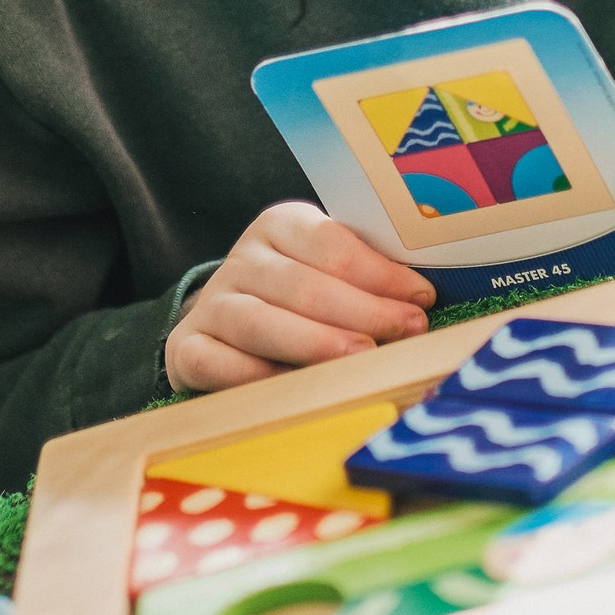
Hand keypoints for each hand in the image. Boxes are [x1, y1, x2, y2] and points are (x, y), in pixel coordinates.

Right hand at [165, 202, 435, 393]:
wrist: (225, 325)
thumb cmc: (300, 297)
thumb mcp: (331, 272)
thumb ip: (370, 276)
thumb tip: (427, 298)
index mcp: (280, 226)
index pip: (331, 244)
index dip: (378, 272)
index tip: (422, 297)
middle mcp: (242, 260)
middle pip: (301, 284)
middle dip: (361, 309)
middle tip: (406, 330)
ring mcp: (211, 304)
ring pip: (260, 321)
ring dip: (315, 341)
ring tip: (362, 356)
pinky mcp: (186, 349)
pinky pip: (217, 363)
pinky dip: (256, 376)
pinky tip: (297, 387)